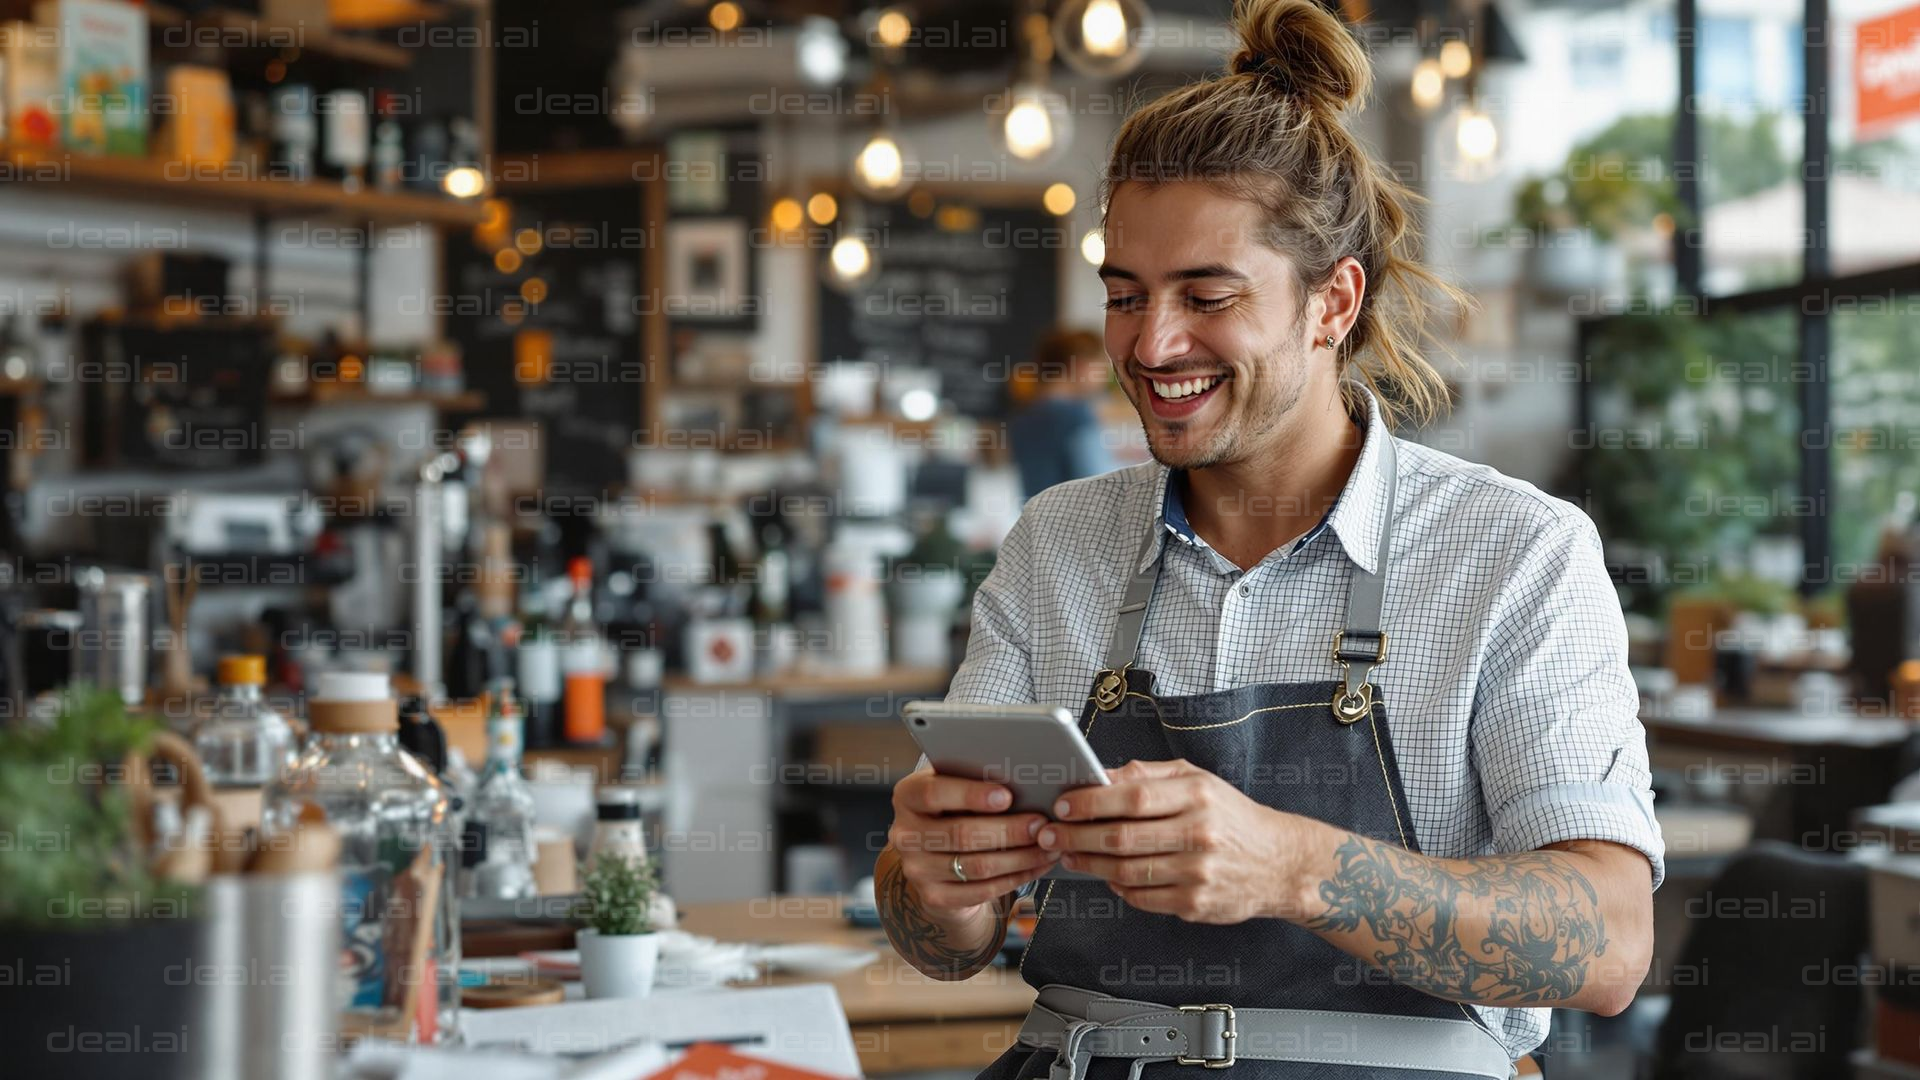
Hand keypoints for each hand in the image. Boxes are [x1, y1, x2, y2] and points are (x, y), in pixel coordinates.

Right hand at [887, 767, 1060, 918]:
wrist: (934, 857)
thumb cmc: (953, 810)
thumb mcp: (953, 789)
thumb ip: (973, 780)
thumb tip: (1020, 777)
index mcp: (907, 797)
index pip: (933, 793)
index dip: (970, 795)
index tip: (1007, 796)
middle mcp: (905, 835)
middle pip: (961, 834)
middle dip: (1008, 830)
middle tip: (1041, 824)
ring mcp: (917, 870)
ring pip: (977, 866)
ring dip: (1020, 857)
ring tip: (1048, 846)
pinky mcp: (934, 897)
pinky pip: (982, 890)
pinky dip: (1016, 878)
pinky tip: (1037, 866)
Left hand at [1037, 758, 1308, 923]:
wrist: (1279, 863)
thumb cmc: (1229, 816)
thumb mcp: (1196, 780)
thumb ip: (1145, 774)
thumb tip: (1097, 775)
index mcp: (1196, 795)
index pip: (1131, 798)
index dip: (1089, 803)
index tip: (1062, 805)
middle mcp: (1199, 834)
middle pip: (1121, 838)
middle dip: (1076, 837)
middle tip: (1049, 835)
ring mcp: (1198, 873)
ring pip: (1126, 872)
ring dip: (1089, 865)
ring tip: (1069, 856)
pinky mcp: (1196, 904)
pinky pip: (1142, 898)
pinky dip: (1118, 888)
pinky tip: (1108, 876)